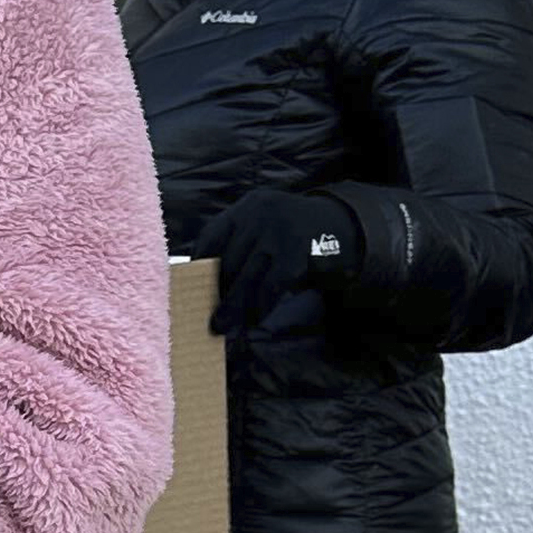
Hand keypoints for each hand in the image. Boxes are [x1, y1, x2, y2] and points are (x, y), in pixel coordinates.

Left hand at [198, 188, 359, 335]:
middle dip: (217, 293)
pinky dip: (261, 305)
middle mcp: (260, 215)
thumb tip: (204, 282)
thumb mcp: (265, 226)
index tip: (187, 288)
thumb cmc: (294, 234)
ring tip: (222, 326)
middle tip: (207, 317)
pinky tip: (254, 319)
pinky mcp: (297, 250)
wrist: (346, 224)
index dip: (197, 265)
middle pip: (228, 261)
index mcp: (246, 206)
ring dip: (234, 305)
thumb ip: (240, 244)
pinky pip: (272, 284)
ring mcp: (279, 231)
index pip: (211, 237)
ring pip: (247, 276)